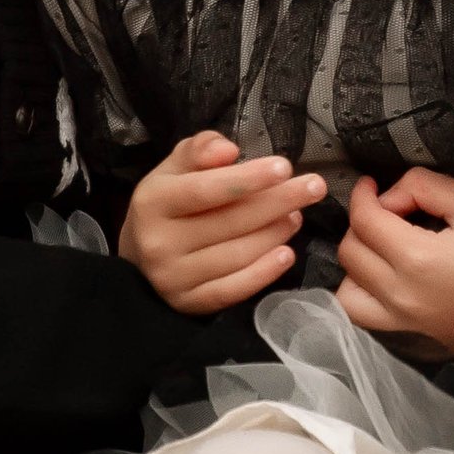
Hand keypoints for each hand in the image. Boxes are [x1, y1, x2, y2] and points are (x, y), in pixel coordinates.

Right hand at [120, 132, 323, 313]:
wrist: (140, 258)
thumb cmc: (168, 203)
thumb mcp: (175, 167)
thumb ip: (200, 149)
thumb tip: (229, 151)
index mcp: (152, 201)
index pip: (205, 190)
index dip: (247, 179)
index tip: (284, 167)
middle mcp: (159, 242)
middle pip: (229, 222)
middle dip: (277, 202)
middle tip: (314, 187)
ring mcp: (173, 278)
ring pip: (236, 256)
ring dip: (274, 233)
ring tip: (297, 216)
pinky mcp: (188, 303)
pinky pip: (232, 290)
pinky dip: (264, 273)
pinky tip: (287, 254)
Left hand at [333, 170, 453, 356]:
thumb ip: (420, 186)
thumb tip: (389, 198)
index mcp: (416, 259)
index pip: (363, 220)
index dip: (362, 195)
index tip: (372, 185)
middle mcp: (404, 299)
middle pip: (351, 255)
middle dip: (360, 225)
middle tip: (386, 213)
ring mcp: (410, 328)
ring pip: (349, 298)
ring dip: (357, 269)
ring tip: (382, 252)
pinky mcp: (421, 344)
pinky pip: (373, 322)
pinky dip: (371, 299)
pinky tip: (396, 282)